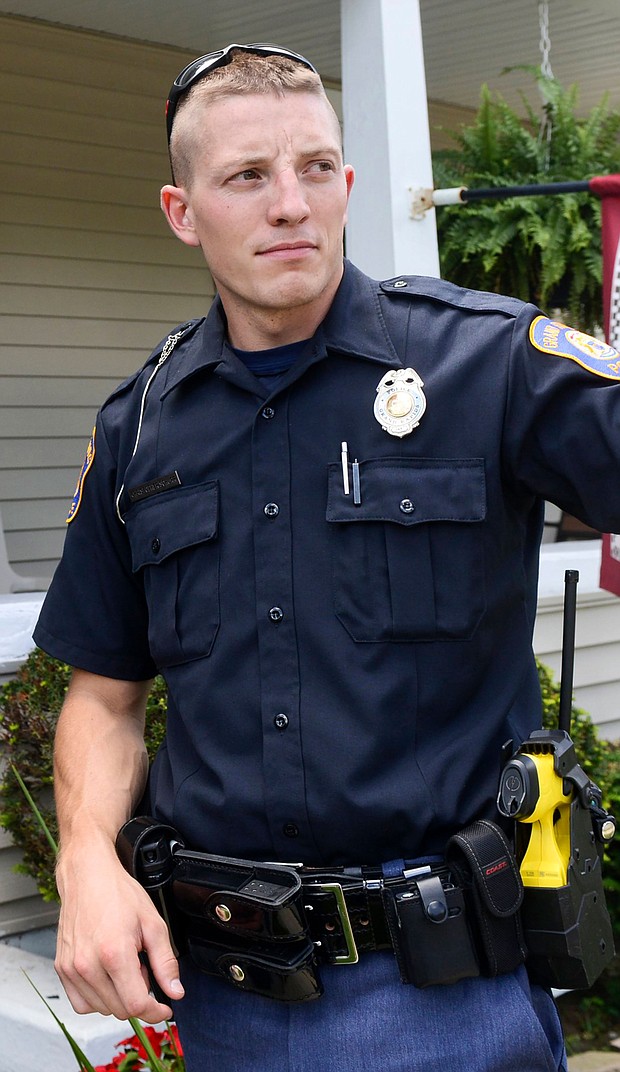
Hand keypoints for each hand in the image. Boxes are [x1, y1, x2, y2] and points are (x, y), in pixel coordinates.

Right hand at [55, 852, 184, 1022]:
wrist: (87, 876)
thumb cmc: (118, 894)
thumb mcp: (153, 924)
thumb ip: (166, 962)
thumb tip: (175, 992)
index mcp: (114, 953)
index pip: (136, 1004)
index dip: (156, 1011)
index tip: (164, 1008)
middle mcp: (88, 964)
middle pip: (120, 1010)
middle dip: (138, 997)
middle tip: (142, 969)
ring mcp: (72, 968)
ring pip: (102, 1009)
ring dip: (118, 997)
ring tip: (124, 966)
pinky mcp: (62, 968)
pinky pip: (81, 1003)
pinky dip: (97, 999)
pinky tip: (107, 977)